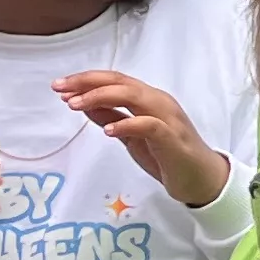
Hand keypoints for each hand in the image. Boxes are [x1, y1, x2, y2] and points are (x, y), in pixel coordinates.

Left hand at [53, 70, 230, 206]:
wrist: (200, 179)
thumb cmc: (166, 156)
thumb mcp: (130, 135)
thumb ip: (111, 117)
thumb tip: (83, 103)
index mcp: (148, 98)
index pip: (114, 80)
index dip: (86, 80)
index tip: (59, 87)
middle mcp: (158, 101)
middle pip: (121, 82)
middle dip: (87, 83)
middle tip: (60, 89)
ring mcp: (167, 118)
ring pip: (134, 96)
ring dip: (101, 97)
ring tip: (75, 105)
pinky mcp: (172, 138)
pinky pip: (149, 125)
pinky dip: (127, 124)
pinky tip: (108, 131)